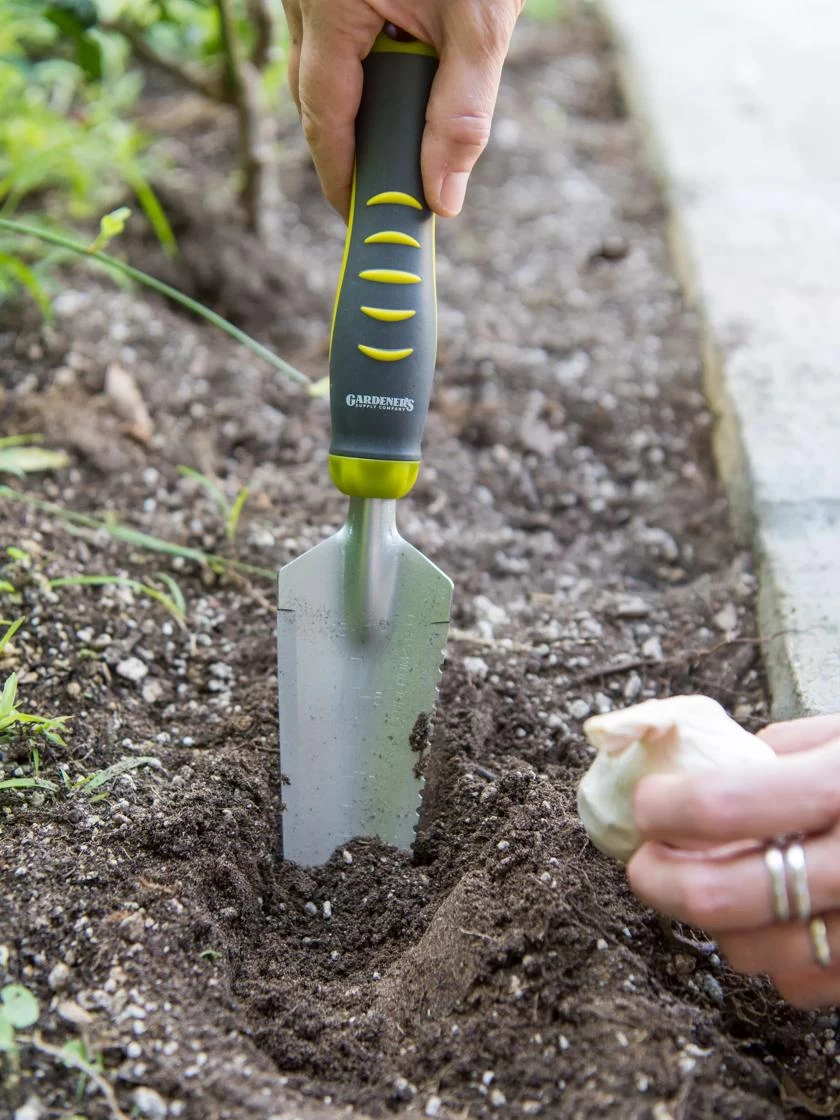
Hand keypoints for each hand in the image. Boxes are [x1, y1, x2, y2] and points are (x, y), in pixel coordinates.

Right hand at [281, 0, 523, 217]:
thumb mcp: (482, 23)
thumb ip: (461, 115)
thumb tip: (442, 198)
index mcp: (331, 6)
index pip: (324, 117)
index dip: (339, 174)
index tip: (356, 216)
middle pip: (315, 96)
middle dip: (347, 146)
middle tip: (380, 188)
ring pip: (320, 66)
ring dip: (356, 106)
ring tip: (396, 137)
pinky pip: (330, 36)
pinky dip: (359, 67)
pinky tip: (395, 77)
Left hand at [627, 713, 839, 1007]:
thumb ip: (787, 751)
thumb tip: (709, 774)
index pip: (724, 805)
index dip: (665, 810)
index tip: (647, 808)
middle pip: (724, 895)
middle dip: (660, 882)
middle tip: (645, 866)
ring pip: (756, 952)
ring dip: (714, 927)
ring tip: (708, 894)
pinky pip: (808, 987)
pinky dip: (774, 962)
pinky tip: (777, 926)